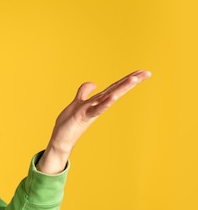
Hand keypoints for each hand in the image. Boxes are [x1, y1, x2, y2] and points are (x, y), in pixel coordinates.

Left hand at [37, 70, 151, 173]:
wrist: (61, 139)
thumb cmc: (70, 122)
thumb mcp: (77, 102)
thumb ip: (84, 92)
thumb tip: (94, 83)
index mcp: (97, 100)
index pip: (114, 87)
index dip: (127, 78)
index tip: (143, 71)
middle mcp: (98, 105)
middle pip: (116, 89)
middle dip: (131, 81)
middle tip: (147, 73)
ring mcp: (92, 110)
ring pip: (109, 97)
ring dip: (121, 88)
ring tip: (134, 79)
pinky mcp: (84, 116)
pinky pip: (97, 109)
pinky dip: (105, 103)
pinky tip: (113, 97)